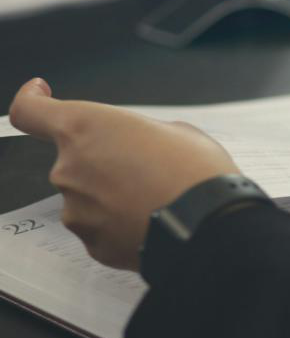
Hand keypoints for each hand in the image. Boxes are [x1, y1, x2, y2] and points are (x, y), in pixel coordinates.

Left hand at [7, 79, 238, 271]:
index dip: (31, 100)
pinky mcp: (92, 243)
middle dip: (105, 163)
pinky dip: (122, 225)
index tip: (39, 94)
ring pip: (89, 198)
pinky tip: (153, 222)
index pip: (30, 111)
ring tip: (156, 201)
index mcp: (84, 128)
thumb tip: (139, 146)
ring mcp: (77, 210)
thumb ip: (140, 133)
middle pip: (75, 160)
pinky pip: (102, 228)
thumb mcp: (176, 131)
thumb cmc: (196, 173)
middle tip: (147, 170)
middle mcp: (69, 168)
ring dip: (114, 196)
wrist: (211, 225)